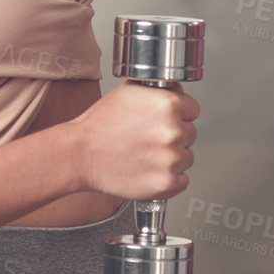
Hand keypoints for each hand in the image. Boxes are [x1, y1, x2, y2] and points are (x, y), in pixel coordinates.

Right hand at [66, 80, 198, 200]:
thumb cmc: (100, 125)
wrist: (79, 154)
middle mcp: (173, 130)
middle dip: (173, 137)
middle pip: (190, 134)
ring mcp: (171, 158)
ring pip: (187, 157)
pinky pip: (182, 181)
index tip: (163, 122)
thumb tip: (178, 93)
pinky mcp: (165, 183)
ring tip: (145, 155)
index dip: (178, 115)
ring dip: (171, 158)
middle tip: (148, 139)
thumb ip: (160, 91)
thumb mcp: (130, 92)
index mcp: (169, 104)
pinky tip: (150, 171)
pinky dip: (169, 179)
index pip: (193, 110)